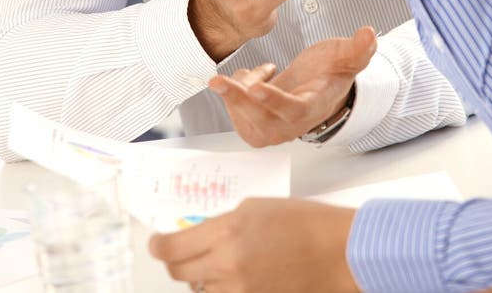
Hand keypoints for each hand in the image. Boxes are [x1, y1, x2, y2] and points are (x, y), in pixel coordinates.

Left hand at [149, 198, 359, 292]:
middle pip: (180, 273)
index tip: (156, 242)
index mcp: (228, 231)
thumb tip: (198, 234)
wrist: (335, 251)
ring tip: (216, 261)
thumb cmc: (304, 222)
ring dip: (200, 277)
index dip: (158, 246)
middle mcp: (228, 265)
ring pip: (200, 290)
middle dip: (173, 261)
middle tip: (176, 252)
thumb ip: (222, 222)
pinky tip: (232, 276)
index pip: (173, 247)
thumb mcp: (255, 208)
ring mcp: (240, 290)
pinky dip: (220, 289)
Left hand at [207, 26, 376, 145]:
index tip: (257, 87)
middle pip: (262, 121)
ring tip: (244, 72)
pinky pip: (239, 117)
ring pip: (246, 121)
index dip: (275, 101)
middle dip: (237, 101)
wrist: (318, 87)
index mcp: (313, 107)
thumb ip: (358, 48)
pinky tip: (246, 77)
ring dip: (233, 96)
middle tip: (218, 81)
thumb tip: (369, 32)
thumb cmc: (330, 72)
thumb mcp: (345, 56)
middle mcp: (292, 124)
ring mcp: (274, 127)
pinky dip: (234, 95)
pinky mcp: (258, 124)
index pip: (294, 109)